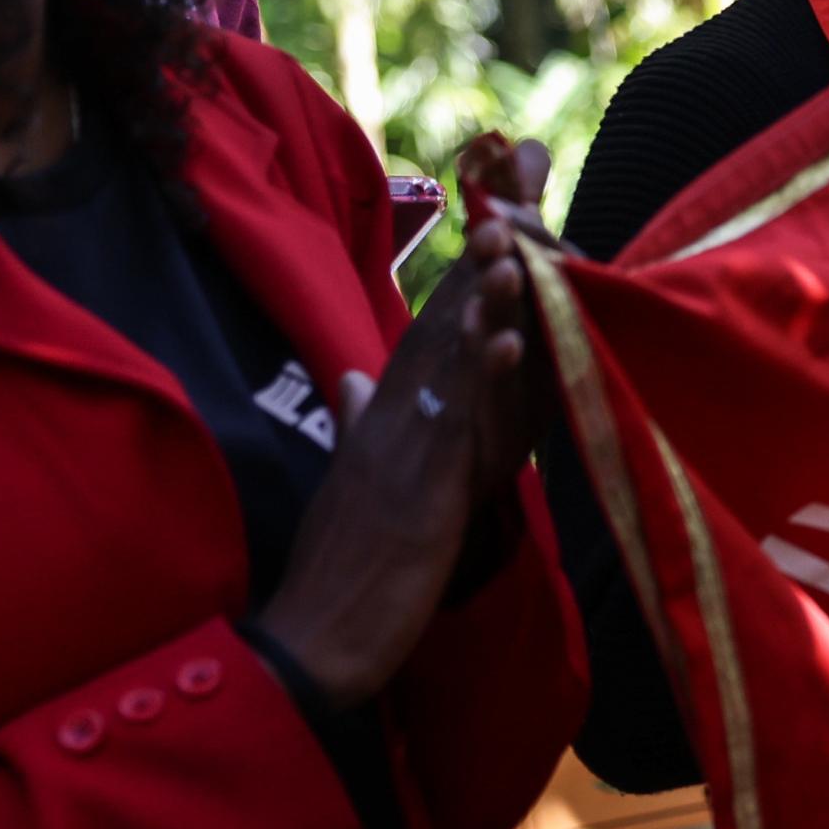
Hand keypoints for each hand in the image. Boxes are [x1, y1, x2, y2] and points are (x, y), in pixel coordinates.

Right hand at [256, 143, 546, 711]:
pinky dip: (482, 375)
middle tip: (515, 183)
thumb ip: (359, 423)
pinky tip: (509, 334)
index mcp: (383, 416)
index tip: (502, 205)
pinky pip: (455, 421)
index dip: (468, 267)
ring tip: (515, 235)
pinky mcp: (417, 489)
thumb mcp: (357, 482)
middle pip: (441, 319)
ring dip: (483, 296)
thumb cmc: (343, 569)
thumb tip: (355, 380)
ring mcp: (401, 448)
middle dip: (482, 253)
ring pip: (447, 357)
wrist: (313, 644)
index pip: (432, 326)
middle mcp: (389, 417)